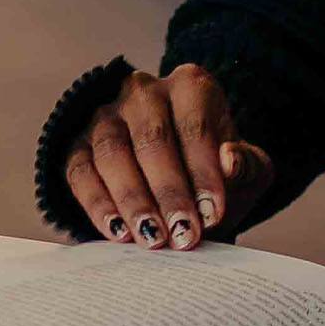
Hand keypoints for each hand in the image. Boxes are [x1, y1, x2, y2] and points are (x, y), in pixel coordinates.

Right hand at [61, 64, 275, 251]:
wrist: (179, 182)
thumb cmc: (213, 171)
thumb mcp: (245, 168)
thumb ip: (247, 165)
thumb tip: (230, 160)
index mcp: (190, 85)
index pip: (195, 125)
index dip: (203, 172)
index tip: (213, 214)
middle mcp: (143, 91)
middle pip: (152, 138)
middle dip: (169, 192)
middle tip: (183, 234)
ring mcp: (105, 115)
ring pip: (112, 152)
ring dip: (133, 200)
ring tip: (153, 239)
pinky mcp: (77, 143)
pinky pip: (81, 171)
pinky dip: (98, 205)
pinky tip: (119, 234)